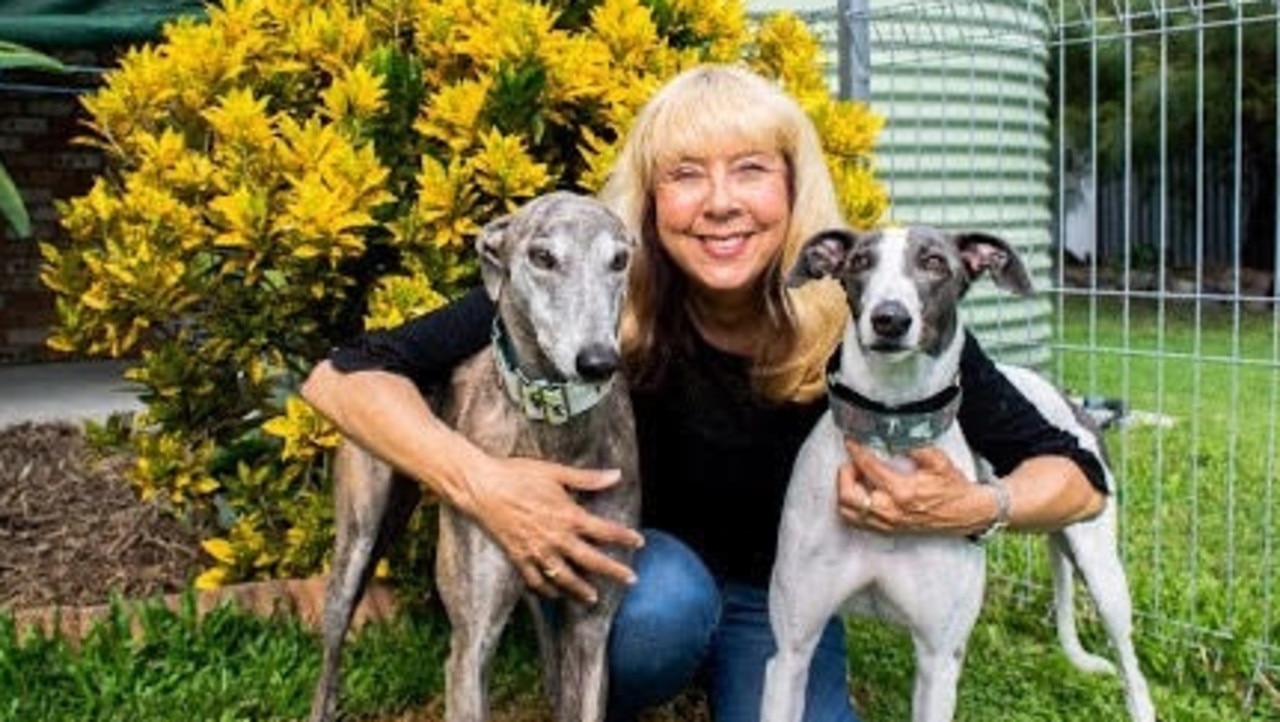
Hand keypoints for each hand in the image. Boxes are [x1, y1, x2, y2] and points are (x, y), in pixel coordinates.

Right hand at [466, 455, 643, 603]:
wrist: (481, 486)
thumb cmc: (518, 475)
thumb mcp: (556, 472)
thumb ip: (588, 478)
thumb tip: (616, 474)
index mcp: (568, 515)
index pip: (605, 531)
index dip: (624, 537)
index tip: (639, 542)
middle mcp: (555, 538)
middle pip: (591, 561)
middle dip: (613, 571)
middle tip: (630, 580)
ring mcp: (536, 550)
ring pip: (564, 577)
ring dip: (581, 590)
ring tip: (594, 598)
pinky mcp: (518, 557)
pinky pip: (536, 580)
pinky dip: (547, 590)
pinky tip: (556, 594)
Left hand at [836, 440, 992, 534]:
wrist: (967, 514)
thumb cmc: (953, 487)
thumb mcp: (938, 460)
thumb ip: (914, 446)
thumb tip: (893, 434)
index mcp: (903, 491)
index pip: (868, 467)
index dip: (856, 450)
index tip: (851, 439)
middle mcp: (892, 510)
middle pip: (848, 496)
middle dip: (844, 474)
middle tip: (852, 462)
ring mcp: (888, 523)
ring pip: (848, 511)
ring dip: (845, 491)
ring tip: (854, 477)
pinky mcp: (888, 530)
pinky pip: (857, 522)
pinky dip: (851, 506)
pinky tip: (860, 493)